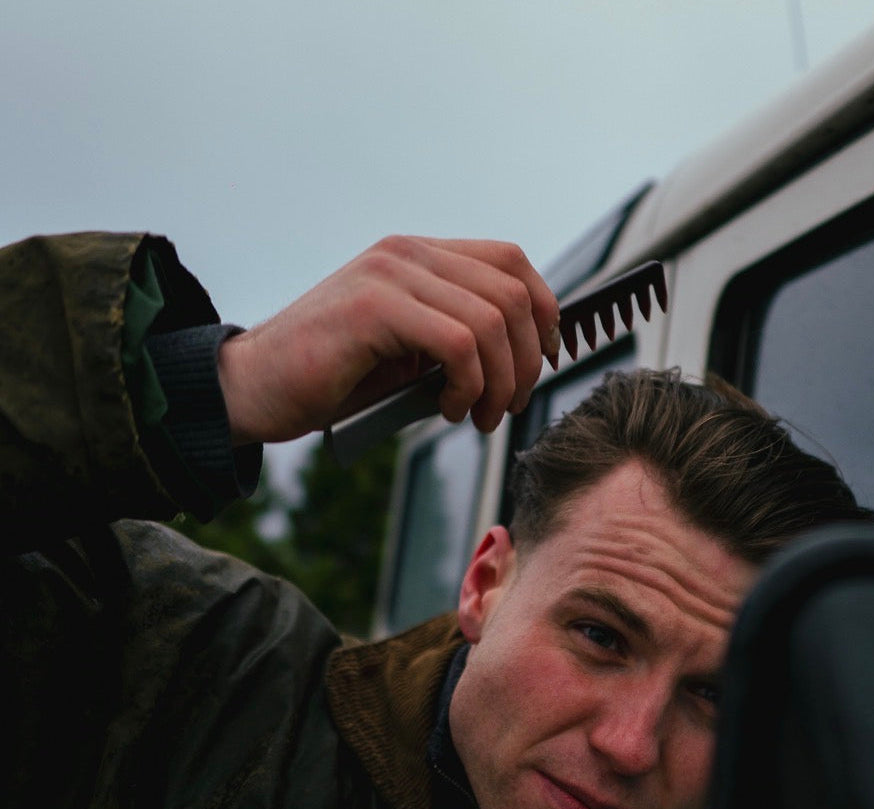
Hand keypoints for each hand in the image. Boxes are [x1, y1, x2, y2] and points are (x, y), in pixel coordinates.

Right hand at [217, 236, 559, 443]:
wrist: (253, 389)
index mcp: (418, 256)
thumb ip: (457, 339)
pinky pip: (459, 345)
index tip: (546, 361)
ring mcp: (389, 275)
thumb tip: (524, 360)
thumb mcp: (409, 351)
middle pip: (514, 294)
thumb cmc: (330, 377)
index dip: (546, 312)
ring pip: (493, 322)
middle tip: (507, 407)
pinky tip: (448, 410)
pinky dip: (469, 387)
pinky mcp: (373, 307)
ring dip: (499, 383)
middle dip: (528, 361)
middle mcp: (406, 253)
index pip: (512, 263)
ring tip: (478, 416)